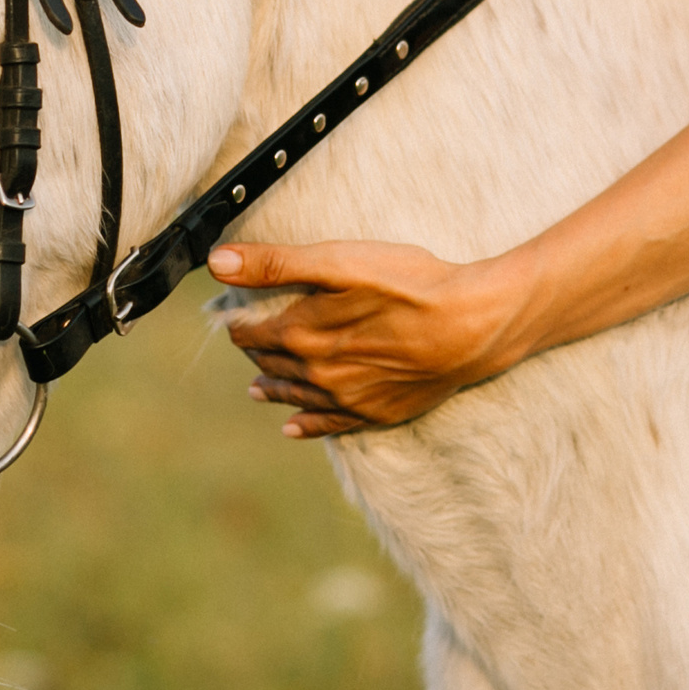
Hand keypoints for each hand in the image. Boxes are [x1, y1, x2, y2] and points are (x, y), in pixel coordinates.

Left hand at [207, 240, 527, 438]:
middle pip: (271, 364)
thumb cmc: (409, 284)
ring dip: (274, 389)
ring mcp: (347, 398)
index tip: (233, 315)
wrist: (470, 326)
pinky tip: (294, 429)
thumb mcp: (339, 260)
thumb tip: (218, 263)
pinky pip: (329, 426)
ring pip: (296, 396)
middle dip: (257, 351)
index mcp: (301, 334)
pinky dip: (307, 426)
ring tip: (257, 389)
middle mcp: (317, 374)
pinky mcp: (375, 413)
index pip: (252, 332)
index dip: (239, 321)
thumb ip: (276, 263)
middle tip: (249, 341)